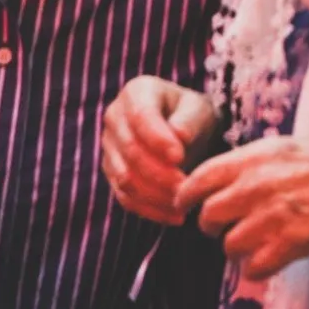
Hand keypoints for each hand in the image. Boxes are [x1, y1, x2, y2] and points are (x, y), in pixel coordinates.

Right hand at [102, 76, 221, 223]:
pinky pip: (125, 197)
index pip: (141, 117)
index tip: (180, 157)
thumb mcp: (199, 109)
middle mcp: (115, 118)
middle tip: (187, 187)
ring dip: (155, 195)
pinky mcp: (112, 174)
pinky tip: (174, 215)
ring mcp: (109, 148)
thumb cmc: (194, 114)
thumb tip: (179, 139)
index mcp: (136, 92)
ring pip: (125, 178)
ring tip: (184, 203)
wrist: (186, 129)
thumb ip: (189, 121)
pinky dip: (150, 209)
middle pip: (131, 152)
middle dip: (160, 173)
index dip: (158, 140)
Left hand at [176, 132, 308, 279]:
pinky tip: (275, 253)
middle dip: (215, 225)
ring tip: (261, 238)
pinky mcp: (289, 244)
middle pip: (207, 218)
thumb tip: (213, 184)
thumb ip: (245, 165)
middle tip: (232, 224)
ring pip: (229, 246)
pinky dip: (260, 265)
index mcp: (252, 159)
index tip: (188, 206)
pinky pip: (252, 268)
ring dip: (241, 247)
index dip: (187, 198)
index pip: (197, 182)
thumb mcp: (282, 148)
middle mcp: (256, 187)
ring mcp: (271, 217)